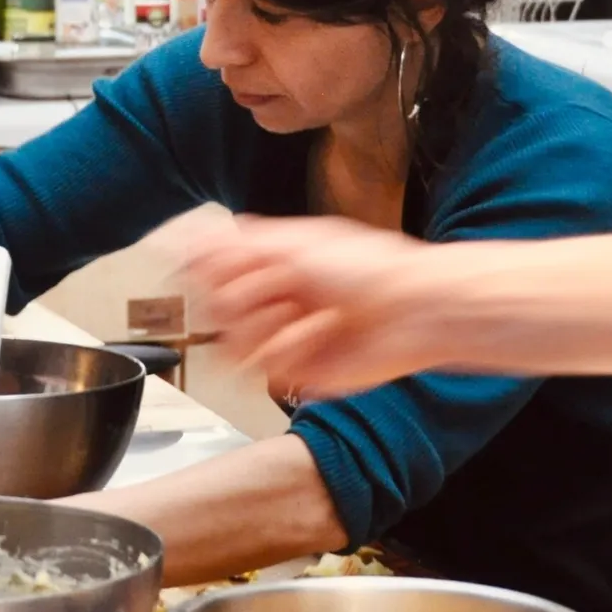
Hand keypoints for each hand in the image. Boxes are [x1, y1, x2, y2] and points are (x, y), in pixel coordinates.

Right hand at [157, 212, 445, 396]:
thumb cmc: (371, 269)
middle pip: (216, 309)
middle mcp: (275, 300)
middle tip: (273, 288)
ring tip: (300, 314)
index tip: (209, 268)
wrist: (415, 312)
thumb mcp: (298, 242)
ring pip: (232, 342)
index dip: (208, 272)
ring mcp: (284, 336)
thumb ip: (240, 247)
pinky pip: (263, 369)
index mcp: (273, 264)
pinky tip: (318, 335)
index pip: (213, 272)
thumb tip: (196, 241)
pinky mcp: (298, 371)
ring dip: (265, 325)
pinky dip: (289, 348)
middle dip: (241, 298)